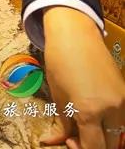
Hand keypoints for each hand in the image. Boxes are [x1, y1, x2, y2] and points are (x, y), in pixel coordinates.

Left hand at [40, 6, 124, 148]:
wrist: (75, 36)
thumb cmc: (60, 64)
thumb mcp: (58, 97)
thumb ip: (63, 125)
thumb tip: (55, 142)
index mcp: (89, 111)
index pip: (93, 148)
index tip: (69, 142)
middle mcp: (112, 109)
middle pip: (110, 145)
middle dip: (93, 146)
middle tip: (75, 136)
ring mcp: (122, 102)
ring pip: (118, 135)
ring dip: (103, 138)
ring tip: (84, 126)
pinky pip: (122, 120)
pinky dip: (110, 125)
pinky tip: (94, 117)